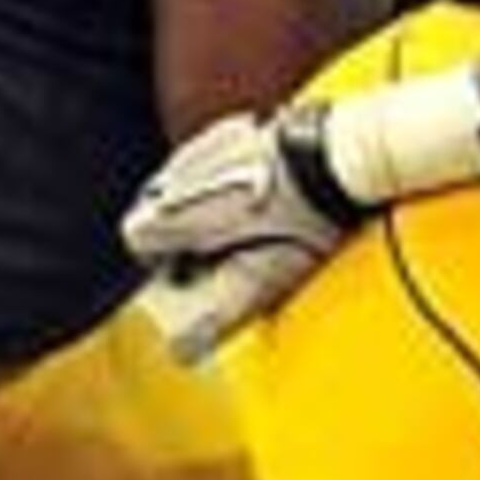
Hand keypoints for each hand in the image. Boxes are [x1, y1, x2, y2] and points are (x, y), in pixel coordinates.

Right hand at [121, 105, 364, 364]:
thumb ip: (219, 315)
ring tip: (251, 221)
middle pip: (157, 209)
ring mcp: (206, 142)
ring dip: (205, 204)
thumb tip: (182, 352)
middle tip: (224, 250)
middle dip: (182, 233)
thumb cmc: (304, 219)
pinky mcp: (236, 126)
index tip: (192, 272)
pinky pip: (215, 158)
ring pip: (185, 182)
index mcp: (174, 210)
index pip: (137, 240)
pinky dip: (229, 178)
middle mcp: (179, 171)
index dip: (162, 262)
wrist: (342, 156)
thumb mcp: (262, 278)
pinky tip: (267, 190)